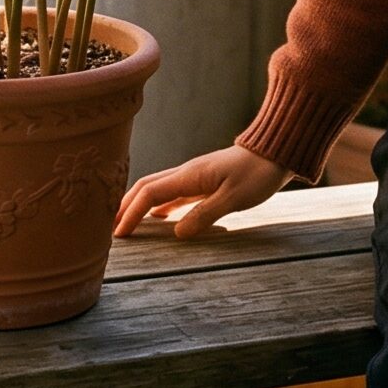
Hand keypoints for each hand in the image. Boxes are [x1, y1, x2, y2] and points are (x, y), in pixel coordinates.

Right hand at [113, 145, 287, 238]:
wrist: (276, 153)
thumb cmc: (258, 174)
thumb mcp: (234, 198)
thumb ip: (205, 214)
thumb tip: (176, 232)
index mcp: (189, 175)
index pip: (149, 193)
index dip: (131, 213)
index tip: (119, 234)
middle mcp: (187, 173)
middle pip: (146, 187)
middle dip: (126, 206)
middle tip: (111, 228)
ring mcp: (195, 176)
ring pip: (157, 189)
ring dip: (139, 205)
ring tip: (127, 223)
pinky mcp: (205, 181)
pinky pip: (173, 193)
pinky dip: (159, 205)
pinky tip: (158, 217)